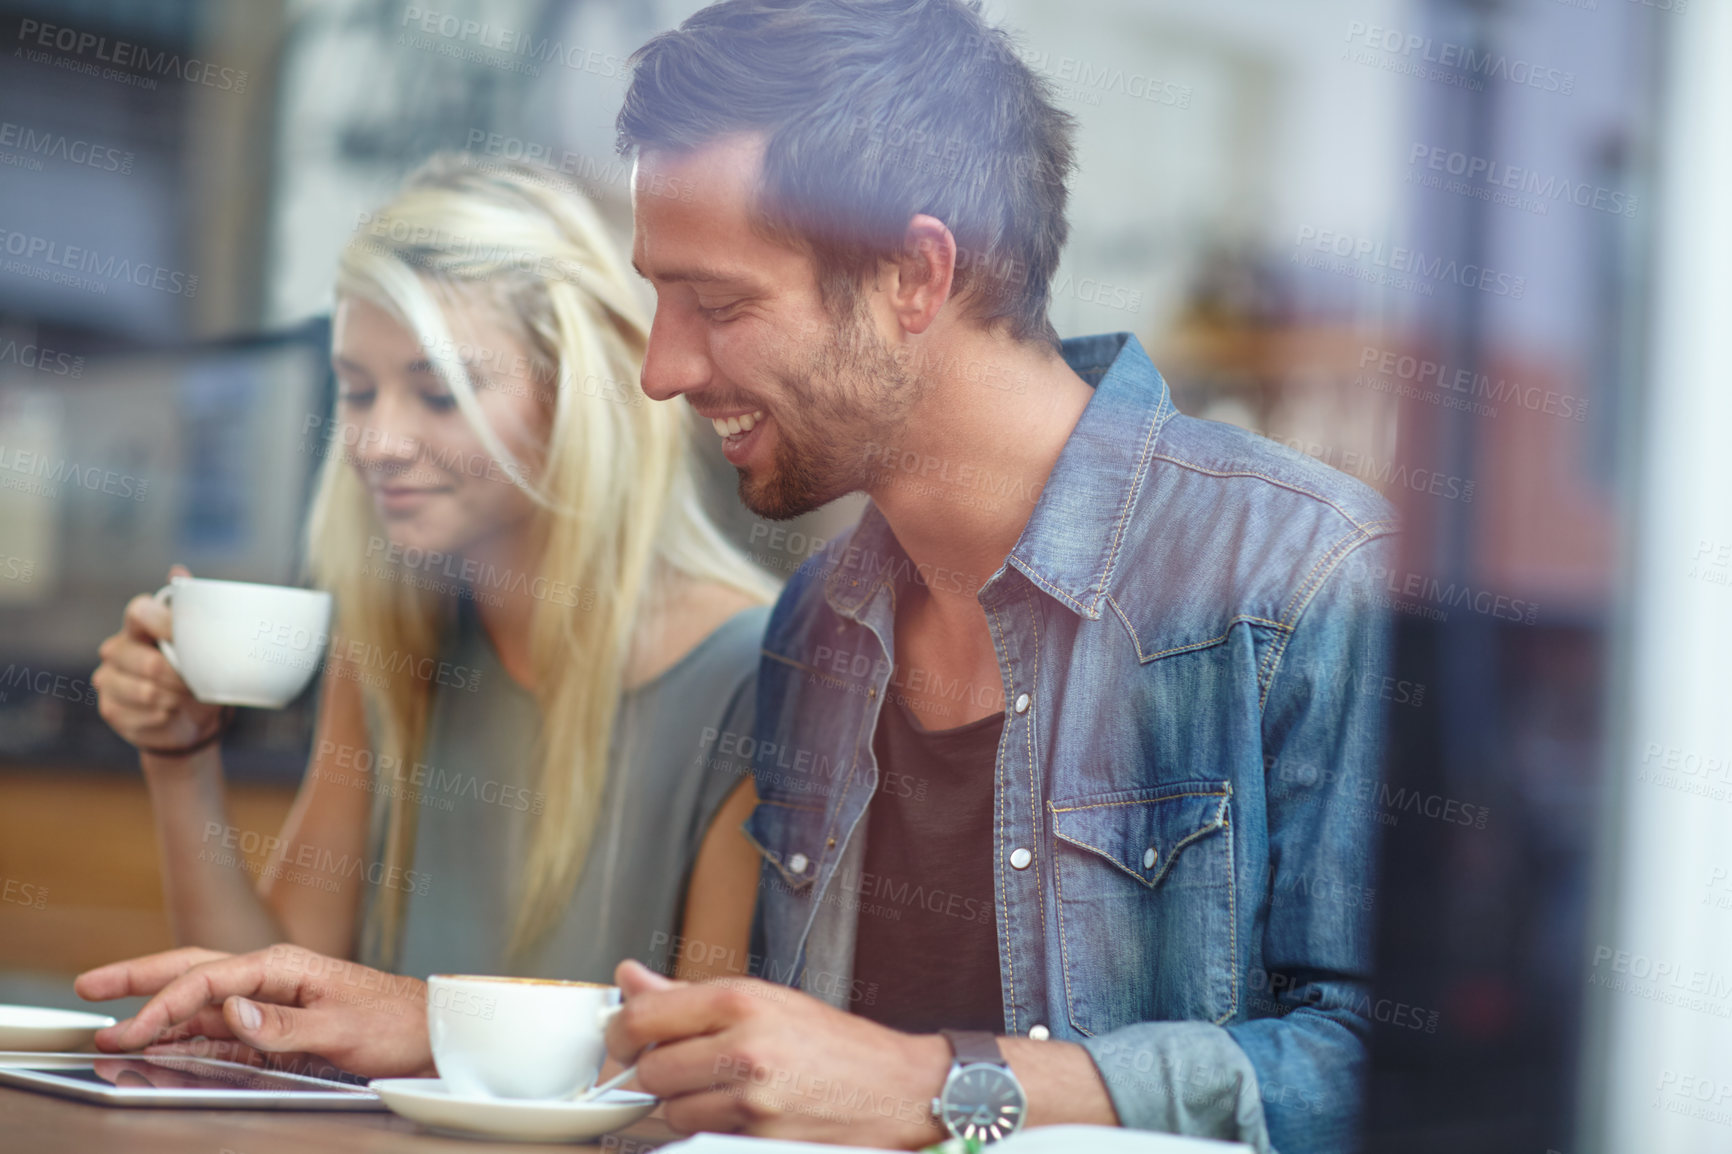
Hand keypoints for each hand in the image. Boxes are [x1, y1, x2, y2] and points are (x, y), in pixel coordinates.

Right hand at [74, 944, 435, 1079]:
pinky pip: (224, 1025)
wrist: (431, 1032)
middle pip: (193, 971)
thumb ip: (283, 1025)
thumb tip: (230, 1012)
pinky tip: (166, 1043)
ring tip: (114, 1025)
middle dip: (140, 978)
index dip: (162, 1005)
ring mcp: (273, 999)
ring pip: (203, 1000)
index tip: (129, 1031)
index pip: (208, 980)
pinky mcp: (279, 1024)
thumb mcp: (341, 1028)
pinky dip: (190, 1032)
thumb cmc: (394, 1023)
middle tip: (90, 987)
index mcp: (284, 966)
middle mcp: (273, 976)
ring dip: (160, 1011)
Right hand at [92, 565, 224, 760]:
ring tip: (191, 698)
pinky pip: (145, 716)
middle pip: (149, 663)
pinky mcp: (110, 709)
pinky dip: (169, 718)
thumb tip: (178, 570)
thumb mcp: (202, 643)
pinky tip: (176, 714)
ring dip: (179, 700)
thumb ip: (193, 609)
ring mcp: (109, 680)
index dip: (166, 624)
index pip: (140, 612)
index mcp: (138, 626)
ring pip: (148, 692)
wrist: (191, 720)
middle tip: (201, 683)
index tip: (190, 640)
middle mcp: (117, 649)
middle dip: (182, 677)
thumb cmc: (197, 673)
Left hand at [605, 960, 948, 1146]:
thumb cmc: (835, 1043)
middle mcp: (743, 1048)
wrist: (898, 1089)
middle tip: (686, 1066)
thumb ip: (690, 995)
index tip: (624, 1037)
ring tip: (725, 1089)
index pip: (643, 1017)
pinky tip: (742, 1113)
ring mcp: (751, 1099)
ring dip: (685, 1105)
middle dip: (659, 1073)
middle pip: (650, 1071)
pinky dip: (711, 1129)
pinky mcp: (758, 1139)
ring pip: (671, 1111)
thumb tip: (630, 978)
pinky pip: (702, 1136)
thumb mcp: (766, 999)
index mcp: (741, 1002)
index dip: (621, 1032)